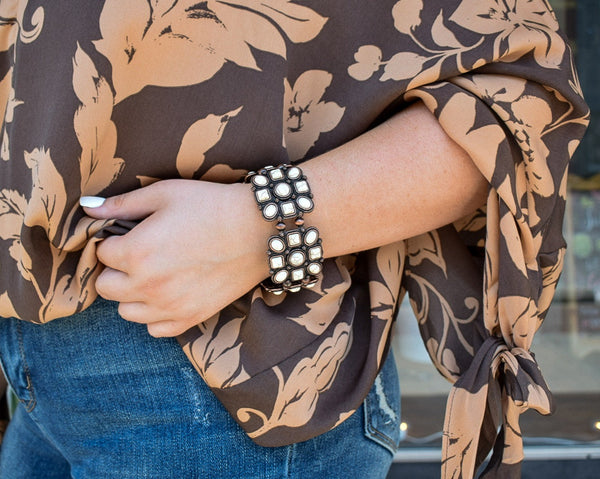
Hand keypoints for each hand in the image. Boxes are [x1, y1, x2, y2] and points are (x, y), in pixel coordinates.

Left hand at [82, 179, 269, 336]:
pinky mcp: (191, 317)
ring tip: (153, 275)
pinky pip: (155, 329)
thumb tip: (88, 207)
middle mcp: (148, 285)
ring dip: (132, 294)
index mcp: (136, 252)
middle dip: (116, 270)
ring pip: (126, 312)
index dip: (114, 241)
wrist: (258, 230)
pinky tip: (168, 295)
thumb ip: (122, 204)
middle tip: (138, 255)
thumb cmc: (212, 206)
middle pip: (106, 288)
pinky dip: (155, 315)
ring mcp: (169, 306)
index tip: (130, 234)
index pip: (101, 254)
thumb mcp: (165, 194)